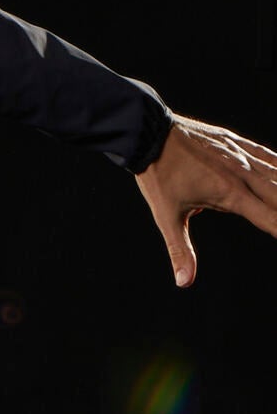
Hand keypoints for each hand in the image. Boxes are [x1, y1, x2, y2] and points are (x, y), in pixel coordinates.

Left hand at [135, 115, 276, 286]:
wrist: (148, 132)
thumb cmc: (158, 175)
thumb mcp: (166, 215)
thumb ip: (179, 250)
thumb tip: (183, 282)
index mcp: (230, 194)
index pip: (271, 219)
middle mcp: (243, 174)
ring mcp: (241, 155)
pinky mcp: (236, 142)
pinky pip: (268, 155)